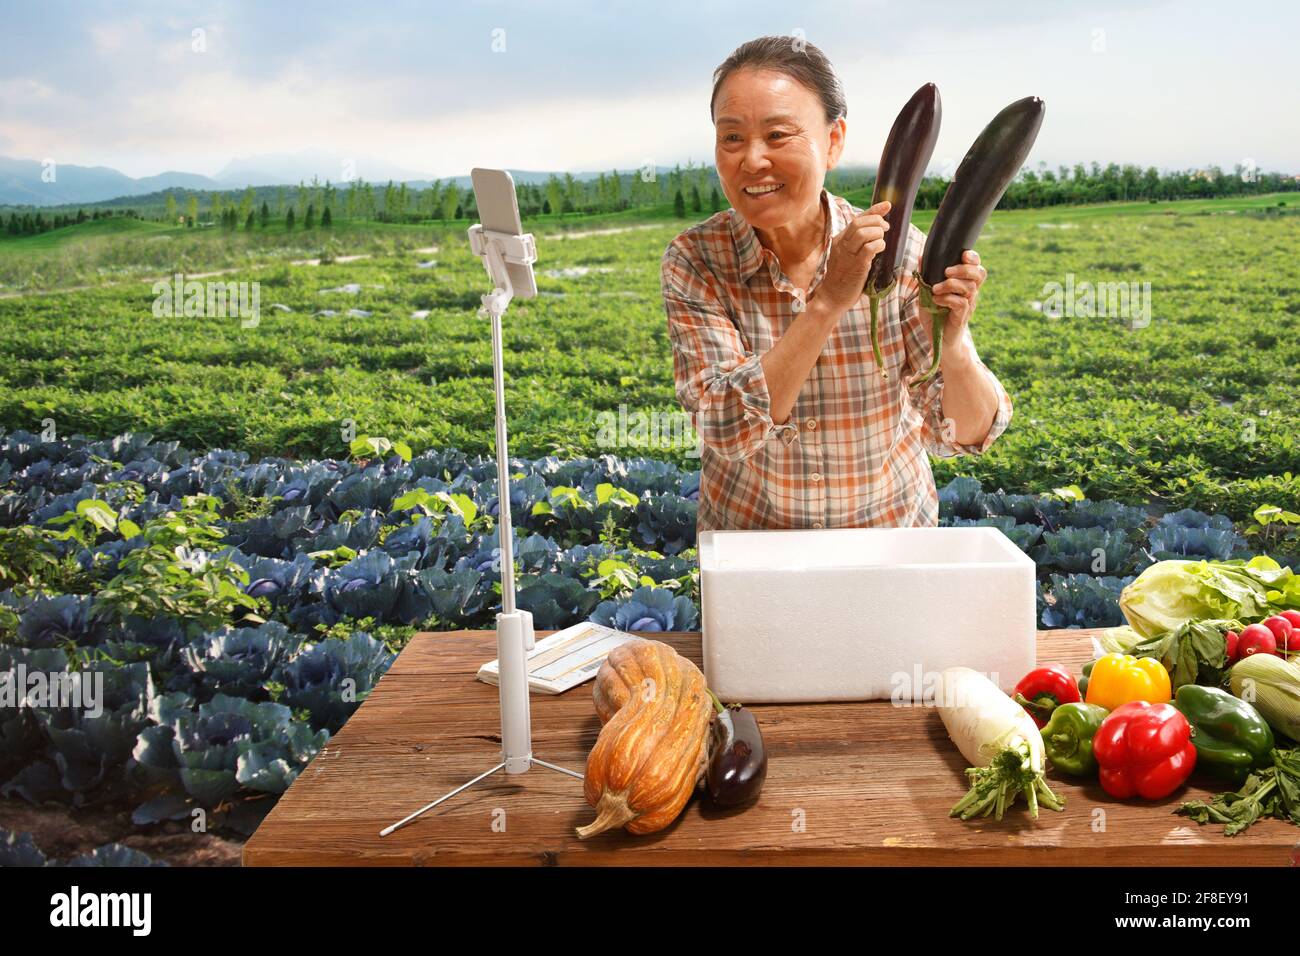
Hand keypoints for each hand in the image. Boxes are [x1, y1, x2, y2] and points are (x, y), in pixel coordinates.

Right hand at [812, 200, 889, 315]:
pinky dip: (878, 245)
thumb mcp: (845, 257)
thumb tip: (874, 235)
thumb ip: (856, 245)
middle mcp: (842, 244)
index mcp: (840, 240)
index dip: (874, 209)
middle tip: (885, 229)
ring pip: (864, 232)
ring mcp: (848, 255)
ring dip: (878, 233)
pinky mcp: (856, 266)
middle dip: (877, 221)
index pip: (857, 218)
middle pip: (859, 222)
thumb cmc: (840, 279)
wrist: (830, 298)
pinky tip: (880, 250)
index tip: (887, 205)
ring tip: (881, 241)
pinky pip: (869, 248)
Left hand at [919, 249, 986, 364]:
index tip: (964, 255)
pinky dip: (947, 298)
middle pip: (979, 274)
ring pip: (969, 288)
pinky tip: (936, 301)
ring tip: (935, 289)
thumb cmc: (934, 315)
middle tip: (946, 272)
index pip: (977, 268)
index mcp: (965, 285)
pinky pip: (961, 303)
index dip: (974, 259)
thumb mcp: (927, 294)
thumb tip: (921, 257)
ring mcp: (968, 306)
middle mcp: (971, 294)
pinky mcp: (962, 317)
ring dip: (950, 284)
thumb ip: (926, 277)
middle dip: (963, 269)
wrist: (938, 341)